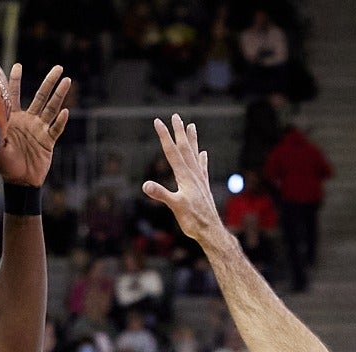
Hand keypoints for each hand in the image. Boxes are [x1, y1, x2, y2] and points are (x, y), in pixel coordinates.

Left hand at [0, 64, 70, 187]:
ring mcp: (40, 129)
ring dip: (59, 95)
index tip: (18, 65)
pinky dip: (61, 121)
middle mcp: (29, 120)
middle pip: (41, 96)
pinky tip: (65, 112)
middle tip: (58, 67)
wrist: (20, 182)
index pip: (14, 95)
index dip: (15, 80)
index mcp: (14, 119)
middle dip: (49, 81)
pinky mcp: (49, 141)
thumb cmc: (5, 165)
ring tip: (67, 80)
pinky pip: (56, 129)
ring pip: (52, 108)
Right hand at [143, 115, 223, 243]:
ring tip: (191, 126)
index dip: (164, 136)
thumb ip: (161, 194)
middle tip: (176, 116)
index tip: (158, 121)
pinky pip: (202, 168)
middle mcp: (193, 174)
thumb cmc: (193, 220)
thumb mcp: (175, 207)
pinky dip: (202, 159)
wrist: (211, 231)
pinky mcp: (204, 187)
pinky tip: (203, 153)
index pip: (172, 152)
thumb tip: (145, 185)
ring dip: (192, 140)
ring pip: (195, 155)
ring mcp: (200, 180)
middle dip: (179, 132)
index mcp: (185, 176)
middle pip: (185, 148)